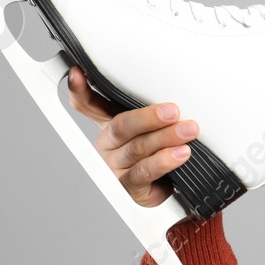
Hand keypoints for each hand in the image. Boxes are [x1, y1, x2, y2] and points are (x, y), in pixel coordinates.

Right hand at [66, 67, 196, 206]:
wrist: (164, 190)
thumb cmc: (155, 153)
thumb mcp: (152, 127)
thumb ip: (152, 108)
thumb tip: (173, 87)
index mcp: (109, 125)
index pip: (88, 104)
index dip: (80, 90)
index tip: (77, 73)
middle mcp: (108, 144)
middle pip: (121, 126)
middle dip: (148, 117)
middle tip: (173, 111)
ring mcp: (116, 166)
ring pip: (138, 148)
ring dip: (166, 137)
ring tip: (188, 130)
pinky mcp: (129, 186)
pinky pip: (145, 171)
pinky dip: (165, 161)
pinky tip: (181, 154)